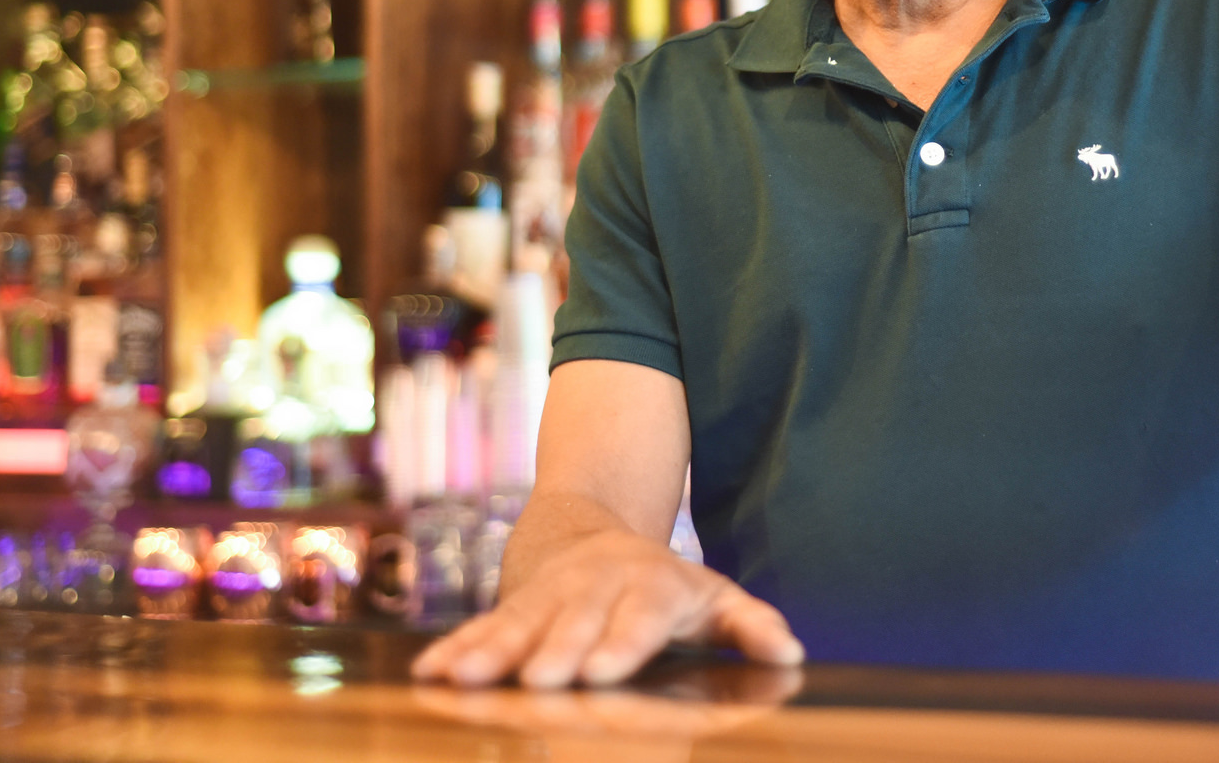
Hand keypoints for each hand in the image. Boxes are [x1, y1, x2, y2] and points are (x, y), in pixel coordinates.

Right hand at [410, 528, 804, 688]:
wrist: (593, 535)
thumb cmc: (666, 589)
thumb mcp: (713, 599)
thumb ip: (749, 625)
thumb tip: (790, 652)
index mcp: (650, 588)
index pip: (638, 617)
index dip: (621, 644)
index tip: (602, 673)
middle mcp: (595, 588)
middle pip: (573, 623)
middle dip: (555, 651)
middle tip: (538, 682)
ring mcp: (549, 596)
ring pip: (519, 624)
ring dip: (490, 652)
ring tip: (462, 681)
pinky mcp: (512, 608)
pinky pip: (481, 628)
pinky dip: (455, 651)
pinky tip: (428, 676)